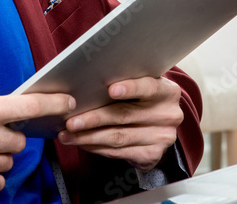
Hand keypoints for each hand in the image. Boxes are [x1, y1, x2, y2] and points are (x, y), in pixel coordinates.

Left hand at [58, 76, 182, 170]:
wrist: (160, 126)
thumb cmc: (143, 99)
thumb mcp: (143, 85)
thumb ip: (127, 81)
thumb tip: (90, 82)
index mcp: (168, 92)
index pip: (149, 87)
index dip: (131, 88)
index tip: (111, 89)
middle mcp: (168, 115)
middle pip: (125, 115)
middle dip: (94, 119)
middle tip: (71, 121)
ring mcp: (162, 137)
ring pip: (118, 137)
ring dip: (88, 137)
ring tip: (67, 134)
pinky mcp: (152, 155)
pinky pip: (118, 152)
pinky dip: (96, 148)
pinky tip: (82, 143)